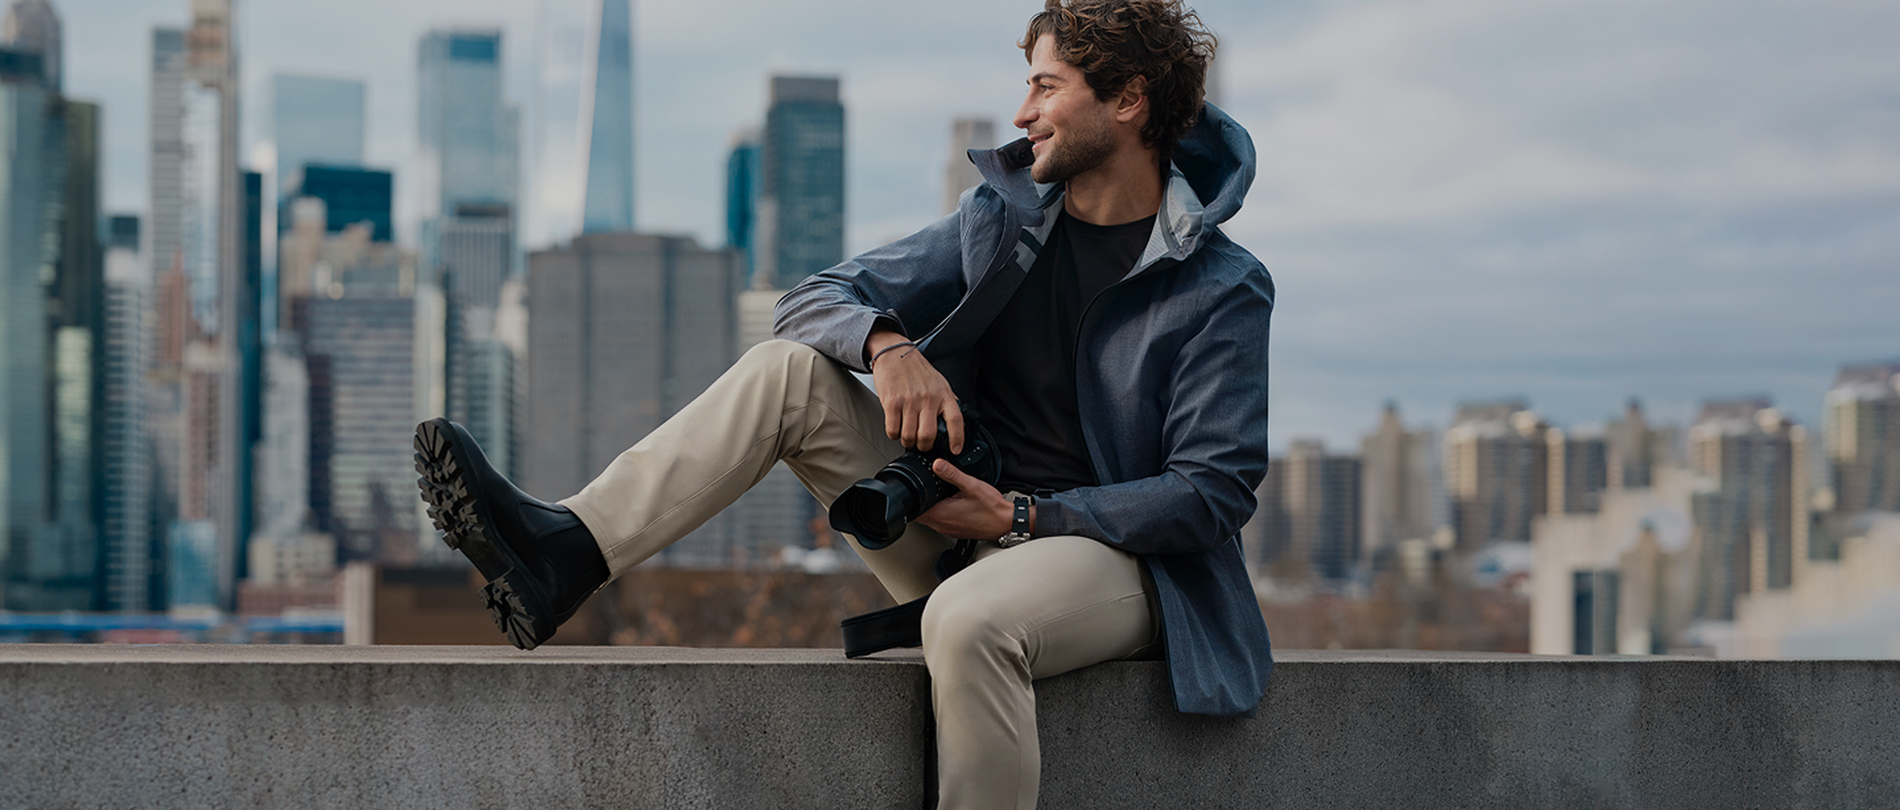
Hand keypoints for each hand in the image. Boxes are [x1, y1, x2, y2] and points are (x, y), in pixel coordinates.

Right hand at [867, 330, 962, 452]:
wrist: (894, 353)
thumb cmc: (916, 369)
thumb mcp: (939, 382)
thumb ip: (947, 401)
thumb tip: (956, 420)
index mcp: (943, 394)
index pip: (956, 420)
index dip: (957, 438)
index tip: (954, 450)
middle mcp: (928, 398)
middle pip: (928, 435)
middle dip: (924, 446)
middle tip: (921, 444)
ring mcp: (909, 400)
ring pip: (909, 436)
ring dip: (908, 442)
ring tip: (907, 438)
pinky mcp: (892, 402)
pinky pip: (893, 430)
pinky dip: (894, 435)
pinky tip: (896, 429)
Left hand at [914, 459, 1019, 539]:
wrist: (1006, 523)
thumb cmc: (992, 509)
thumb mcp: (970, 485)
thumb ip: (952, 473)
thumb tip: (937, 464)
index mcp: (941, 515)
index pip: (914, 511)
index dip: (912, 499)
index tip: (914, 489)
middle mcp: (942, 526)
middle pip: (920, 514)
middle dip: (921, 501)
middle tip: (926, 488)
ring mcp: (949, 530)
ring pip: (931, 518)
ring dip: (931, 507)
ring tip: (938, 495)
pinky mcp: (956, 531)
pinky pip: (942, 521)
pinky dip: (942, 512)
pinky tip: (951, 503)